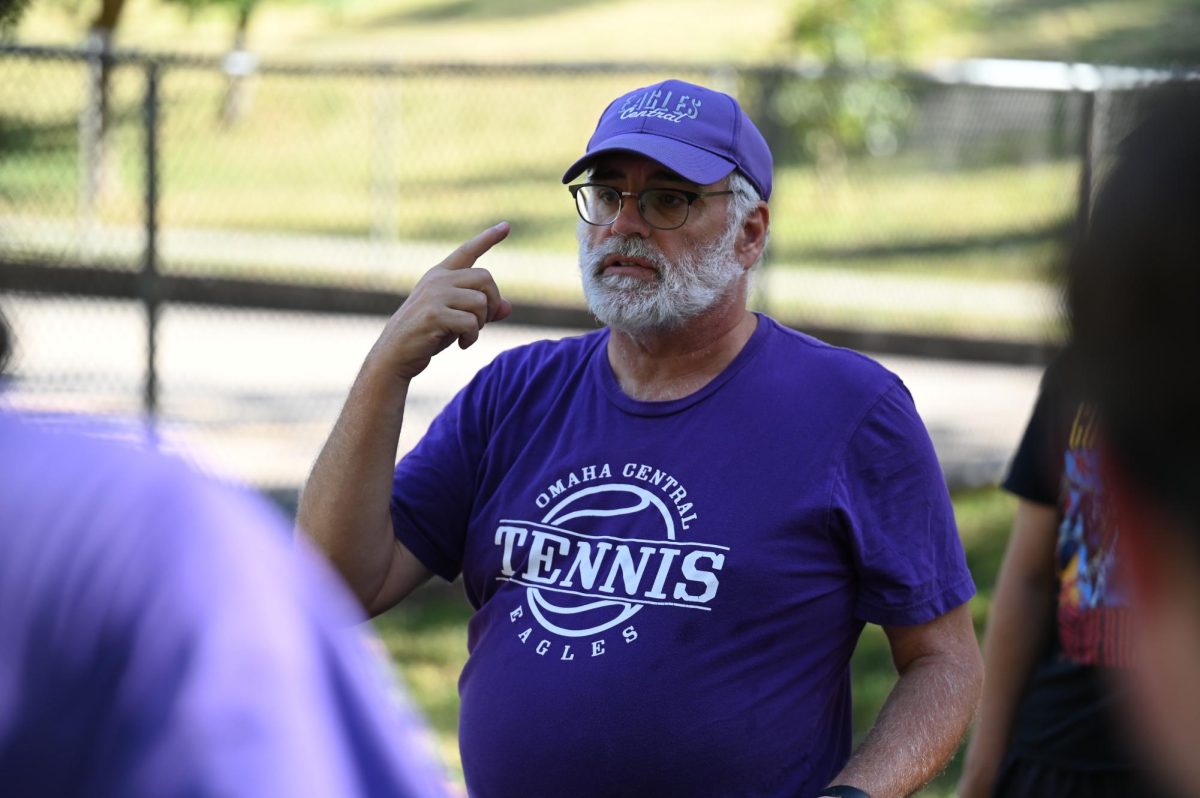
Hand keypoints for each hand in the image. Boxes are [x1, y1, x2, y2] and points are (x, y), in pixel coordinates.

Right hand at [370, 222, 511, 380]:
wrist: (395, 354)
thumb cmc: (427, 335)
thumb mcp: (456, 319)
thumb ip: (480, 310)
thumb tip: (507, 307)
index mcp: (440, 275)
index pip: (467, 251)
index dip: (488, 238)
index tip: (506, 226)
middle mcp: (437, 279)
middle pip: (485, 278)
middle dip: (491, 302)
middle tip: (481, 322)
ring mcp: (434, 295)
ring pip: (481, 301)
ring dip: (481, 323)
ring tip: (466, 334)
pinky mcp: (434, 314)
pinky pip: (471, 322)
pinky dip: (472, 337)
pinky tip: (462, 344)